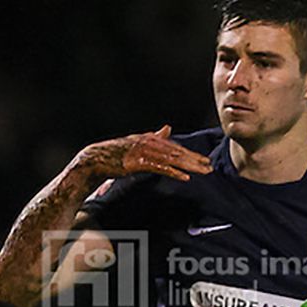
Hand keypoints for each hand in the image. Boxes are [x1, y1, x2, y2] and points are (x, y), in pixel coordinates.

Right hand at [74, 125, 212, 181]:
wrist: (96, 159)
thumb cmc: (115, 154)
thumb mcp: (137, 143)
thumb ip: (155, 137)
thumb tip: (168, 128)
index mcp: (150, 139)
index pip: (174, 148)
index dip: (190, 154)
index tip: (204, 161)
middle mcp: (149, 142)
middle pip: (177, 153)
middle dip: (195, 160)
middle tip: (210, 167)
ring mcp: (143, 152)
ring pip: (172, 160)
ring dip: (189, 166)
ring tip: (203, 172)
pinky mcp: (138, 163)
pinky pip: (160, 168)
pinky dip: (174, 172)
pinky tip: (185, 177)